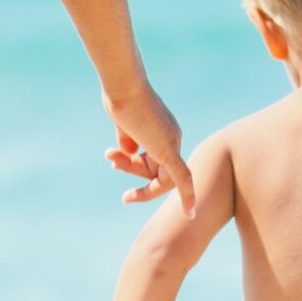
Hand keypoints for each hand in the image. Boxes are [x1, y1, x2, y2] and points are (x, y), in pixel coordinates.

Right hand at [104, 83, 189, 204]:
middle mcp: (173, 136)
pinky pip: (182, 179)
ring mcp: (173, 143)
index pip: (154, 158)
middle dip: (131, 169)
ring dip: (131, 170)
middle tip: (111, 161)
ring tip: (111, 157)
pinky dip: (187, 197)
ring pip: (158, 174)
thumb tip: (127, 153)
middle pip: (155, 167)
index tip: (115, 163)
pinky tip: (191, 214)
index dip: (135, 165)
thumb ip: (128, 140)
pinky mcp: (169, 150)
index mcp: (164, 129)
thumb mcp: (124, 123)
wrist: (124, 86)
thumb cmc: (120, 98)